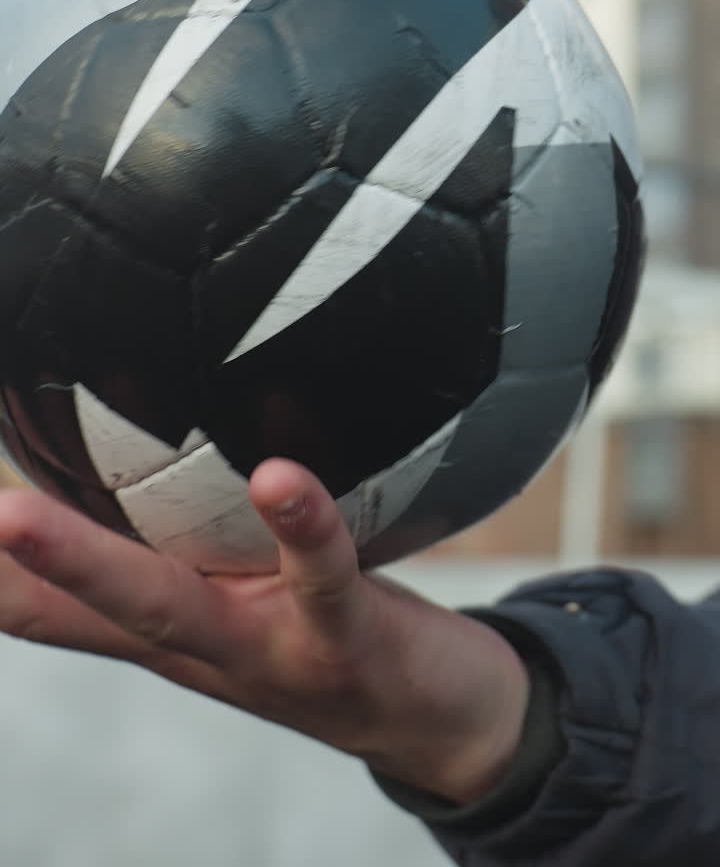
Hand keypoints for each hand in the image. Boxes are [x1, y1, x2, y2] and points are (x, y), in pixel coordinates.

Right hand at [0, 460, 528, 804]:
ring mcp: (265, 650)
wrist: (440, 719)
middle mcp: (197, 647)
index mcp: (166, 630)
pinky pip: (320, 578)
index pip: (44, 607)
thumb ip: (180, 541)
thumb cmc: (319, 627)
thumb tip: (131, 458)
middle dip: (7, 567)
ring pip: (166, 607)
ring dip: (89, 563)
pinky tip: (276, 478)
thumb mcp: (236, 590)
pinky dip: (298, 526)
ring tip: (14, 513)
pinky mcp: (344, 638)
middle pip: (79, 610)